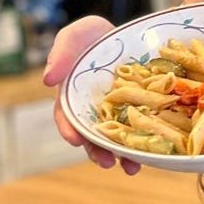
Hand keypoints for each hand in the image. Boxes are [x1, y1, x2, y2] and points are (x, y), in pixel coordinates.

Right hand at [42, 15, 139, 174]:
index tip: (75, 139)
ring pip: (117, 138)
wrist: (127, 35)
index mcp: (74, 97)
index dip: (70, 129)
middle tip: (106, 162)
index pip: (67, 116)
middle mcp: (94, 110)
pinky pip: (142, 129)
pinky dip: (146, 143)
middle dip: (97, 151)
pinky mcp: (141, 112)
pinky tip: (154, 154)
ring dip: (122, 155)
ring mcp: (118, 114)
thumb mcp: (77, 35)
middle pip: (93, 135)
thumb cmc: (95, 36)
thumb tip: (48, 79)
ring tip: (131, 168)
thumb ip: (62, 52)